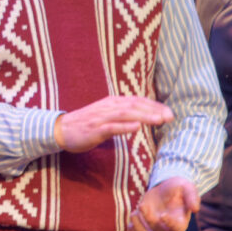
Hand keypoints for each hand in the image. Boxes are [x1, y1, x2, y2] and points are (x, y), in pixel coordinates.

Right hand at [53, 95, 171, 152]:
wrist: (61, 129)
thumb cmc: (86, 124)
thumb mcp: (106, 115)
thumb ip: (123, 114)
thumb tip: (144, 117)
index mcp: (112, 102)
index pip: (137, 101)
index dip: (154, 105)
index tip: (169, 112)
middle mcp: (108, 107)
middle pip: (134, 105)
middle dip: (154, 110)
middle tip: (170, 116)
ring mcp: (101, 117)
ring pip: (125, 114)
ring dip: (144, 116)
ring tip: (159, 120)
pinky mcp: (94, 129)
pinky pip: (111, 127)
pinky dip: (124, 126)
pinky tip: (136, 127)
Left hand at [128, 177, 198, 230]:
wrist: (163, 188)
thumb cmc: (177, 188)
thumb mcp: (186, 187)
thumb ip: (192, 196)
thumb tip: (195, 209)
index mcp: (180, 221)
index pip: (177, 230)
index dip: (170, 225)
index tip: (163, 215)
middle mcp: (168, 229)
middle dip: (149, 221)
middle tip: (142, 206)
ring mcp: (155, 230)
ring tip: (134, 215)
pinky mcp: (145, 228)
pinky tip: (131, 221)